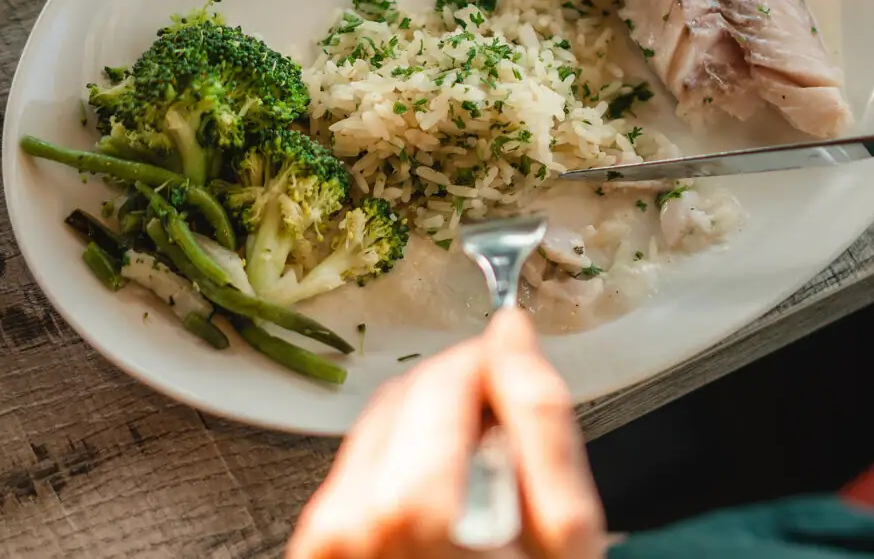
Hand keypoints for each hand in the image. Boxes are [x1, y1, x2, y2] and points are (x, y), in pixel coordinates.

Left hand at [286, 308, 605, 558]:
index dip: (500, 366)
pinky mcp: (311, 554)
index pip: (452, 371)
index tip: (524, 381)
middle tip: (509, 441)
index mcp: (413, 509)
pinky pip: (356, 472)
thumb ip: (541, 420)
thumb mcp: (562, 538)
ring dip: (431, 430)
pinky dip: (400, 469)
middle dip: (464, 395)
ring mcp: (322, 543)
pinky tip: (439, 513)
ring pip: (380, 425)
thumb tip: (514, 336)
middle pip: (411, 391)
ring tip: (477, 487)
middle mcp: (349, 521)